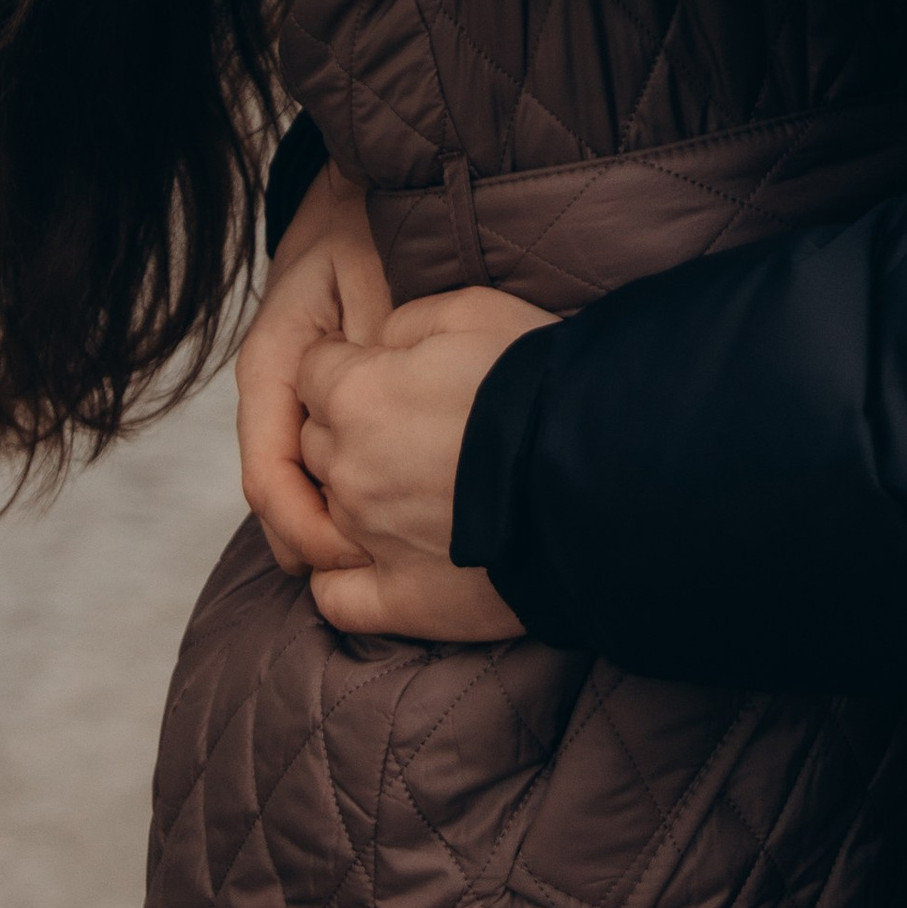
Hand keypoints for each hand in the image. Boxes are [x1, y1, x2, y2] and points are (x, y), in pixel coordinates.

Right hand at [235, 157, 392, 573]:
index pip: (268, 475)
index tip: (351, 558)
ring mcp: (288, 398)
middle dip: (319, 544)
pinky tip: (382, 524)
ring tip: (383, 567)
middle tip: (378, 579)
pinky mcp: (313, 401)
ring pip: (294, 487)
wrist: (361, 194)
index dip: (305, 528)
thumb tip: (374, 421)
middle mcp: (270, 388)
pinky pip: (315, 465)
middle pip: (277, 495)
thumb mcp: (373, 281)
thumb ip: (367, 353)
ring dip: (329, 529)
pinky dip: (341, 499)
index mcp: (272, 363)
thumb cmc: (369, 230)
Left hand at [296, 285, 555, 642]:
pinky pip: (336, 598)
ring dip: (354, 494)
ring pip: (325, 511)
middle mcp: (349, 469)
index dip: (347, 365)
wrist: (593, 466)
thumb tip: (378, 341)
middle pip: (316, 441)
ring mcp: (370, 540)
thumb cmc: (537, 379)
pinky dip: (340, 578)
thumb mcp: (474, 309)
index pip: (313, 372)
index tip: (382, 369)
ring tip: (410, 484)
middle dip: (347, 427)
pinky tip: (367, 559)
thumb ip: (406, 320)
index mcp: (357, 395)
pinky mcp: (403, 598)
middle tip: (407, 424)